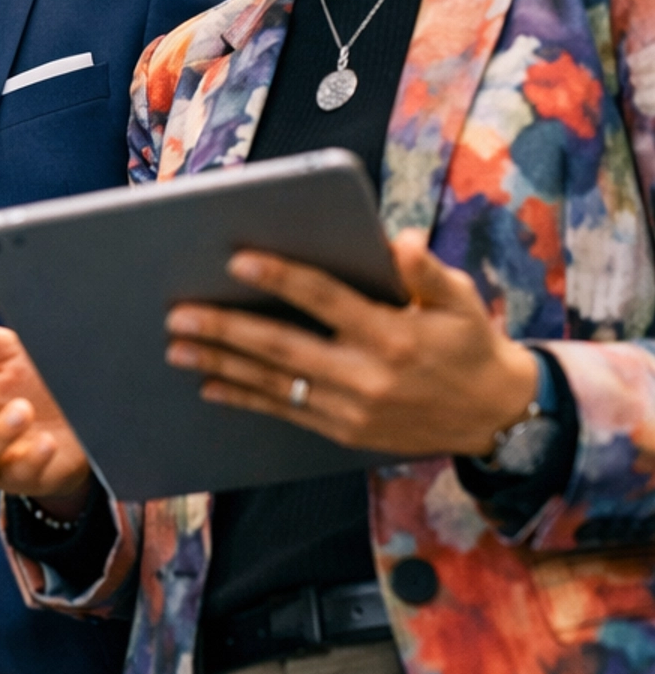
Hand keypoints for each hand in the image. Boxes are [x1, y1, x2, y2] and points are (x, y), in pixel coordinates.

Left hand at [164, 230, 539, 457]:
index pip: (325, 300)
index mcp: (392, 335)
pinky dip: (244, 399)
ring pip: (274, 384)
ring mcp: (352, 410)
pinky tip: (210, 386)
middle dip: (225, 330)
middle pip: (282, 348)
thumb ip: (426, 271)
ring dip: (220, 365)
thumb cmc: (471, 344)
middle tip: (178, 314)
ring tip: (176, 349)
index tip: (238, 259)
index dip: (281, 278)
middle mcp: (367, 376)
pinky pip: (285, 412)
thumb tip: (397, 241)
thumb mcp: (461, 301)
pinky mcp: (345, 432)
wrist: (496, 418)